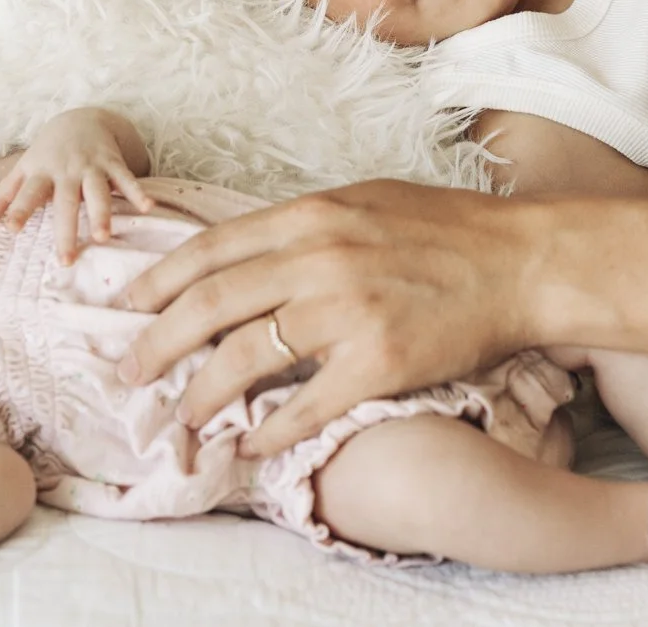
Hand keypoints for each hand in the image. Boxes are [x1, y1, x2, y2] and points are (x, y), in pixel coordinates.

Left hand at [0, 109, 154, 262]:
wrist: (82, 118)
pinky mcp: (114, 163)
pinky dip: (138, 192)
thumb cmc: (49, 150)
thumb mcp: (24, 167)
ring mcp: (92, 166)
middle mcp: (67, 170)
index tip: (10, 228)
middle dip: (66, 229)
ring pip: (98, 192)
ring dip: (102, 213)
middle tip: (66, 259)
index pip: (28, 193)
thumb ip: (5, 194)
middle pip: (66, 202)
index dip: (19, 209)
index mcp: (42, 172)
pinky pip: (127, 179)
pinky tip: (148, 208)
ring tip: (104, 237)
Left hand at [117, 180, 532, 456]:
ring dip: (201, 396)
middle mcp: (319, 259)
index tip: (127, 308)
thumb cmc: (446, 229)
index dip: (157, 282)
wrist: (521, 261)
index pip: (210, 249)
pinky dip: (270, 432)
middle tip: (127, 373)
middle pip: (210, 306)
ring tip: (182, 419)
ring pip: (244, 360)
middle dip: (155, 344)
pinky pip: (305, 407)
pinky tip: (252, 446)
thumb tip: (246, 250)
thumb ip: (303, 225)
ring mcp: (347, 312)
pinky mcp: (380, 362)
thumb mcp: (364, 201)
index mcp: (311, 215)